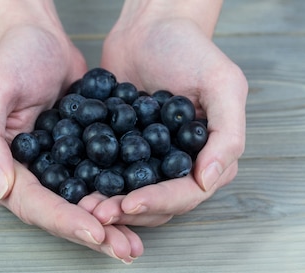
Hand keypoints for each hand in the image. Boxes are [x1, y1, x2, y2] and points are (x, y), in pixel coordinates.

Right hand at [0, 23, 142, 262]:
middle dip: (95, 235)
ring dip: (111, 227)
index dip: (65, 221)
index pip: (34, 205)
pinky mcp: (79, 160)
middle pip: (62, 215)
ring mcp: (54, 171)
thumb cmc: (9, 59)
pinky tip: (142, 211)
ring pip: (84, 206)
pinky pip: (99, 185)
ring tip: (137, 245)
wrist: (37, 39)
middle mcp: (25, 177)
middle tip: (126, 251)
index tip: (97, 233)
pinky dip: (119, 199)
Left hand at [89, 6, 247, 226]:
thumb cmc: (192, 50)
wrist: (150, 28)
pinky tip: (76, 189)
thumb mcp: (223, 85)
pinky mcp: (125, 154)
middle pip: (160, 204)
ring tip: (84, 206)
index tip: (129, 202)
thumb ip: (228, 134)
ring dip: (110, 205)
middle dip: (129, 211)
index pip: (189, 194)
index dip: (160, 202)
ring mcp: (154, 163)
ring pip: (134, 197)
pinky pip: (111, 177)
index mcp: (212, 157)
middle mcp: (185, 167)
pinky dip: (95, 186)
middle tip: (98, 212)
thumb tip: (209, 180)